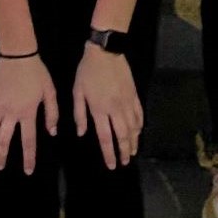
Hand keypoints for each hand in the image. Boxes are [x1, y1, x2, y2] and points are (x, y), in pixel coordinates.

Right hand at [0, 54, 57, 174]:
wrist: (17, 54)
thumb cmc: (36, 72)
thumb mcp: (50, 91)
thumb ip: (52, 113)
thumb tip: (52, 132)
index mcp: (27, 113)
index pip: (28, 141)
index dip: (28, 157)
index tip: (28, 171)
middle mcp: (11, 113)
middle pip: (4, 140)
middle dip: (2, 156)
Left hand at [72, 43, 141, 169]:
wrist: (105, 51)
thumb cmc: (87, 71)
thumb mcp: (77, 91)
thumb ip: (79, 114)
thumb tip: (81, 133)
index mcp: (99, 109)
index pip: (106, 138)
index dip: (109, 153)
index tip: (112, 165)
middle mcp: (115, 109)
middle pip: (123, 136)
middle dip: (124, 152)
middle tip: (125, 162)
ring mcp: (127, 102)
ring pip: (134, 127)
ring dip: (134, 141)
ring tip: (133, 152)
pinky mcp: (134, 94)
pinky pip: (139, 114)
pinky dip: (140, 125)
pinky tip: (139, 132)